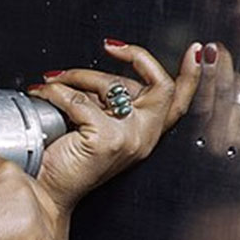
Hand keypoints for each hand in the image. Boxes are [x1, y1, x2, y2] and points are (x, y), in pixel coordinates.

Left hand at [26, 39, 201, 210]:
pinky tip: (43, 93)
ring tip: (55, 80)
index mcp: (146, 133)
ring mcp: (128, 139)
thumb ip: (109, 101)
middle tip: (110, 47)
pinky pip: (78, 99)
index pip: (180, 101)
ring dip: (78, 74)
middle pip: (160, 85)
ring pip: (113, 84)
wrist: (47, 192)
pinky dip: (55, 91)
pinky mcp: (106, 140)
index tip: (195, 49)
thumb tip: (100, 71)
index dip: (193, 74)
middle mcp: (144, 137)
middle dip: (135, 56)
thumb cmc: (66, 160)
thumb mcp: (98, 124)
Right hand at [170, 42, 239, 199]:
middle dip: (221, 64)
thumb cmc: (198, 173)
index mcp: (203, 141)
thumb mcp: (185, 144)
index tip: (202, 49)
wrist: (226, 206)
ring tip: (220, 95)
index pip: (205, 97)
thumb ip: (192, 110)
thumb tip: (199, 66)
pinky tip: (238, 110)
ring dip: (234, 83)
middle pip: (228, 87)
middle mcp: (230, 141)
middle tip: (214, 48)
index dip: (204, 70)